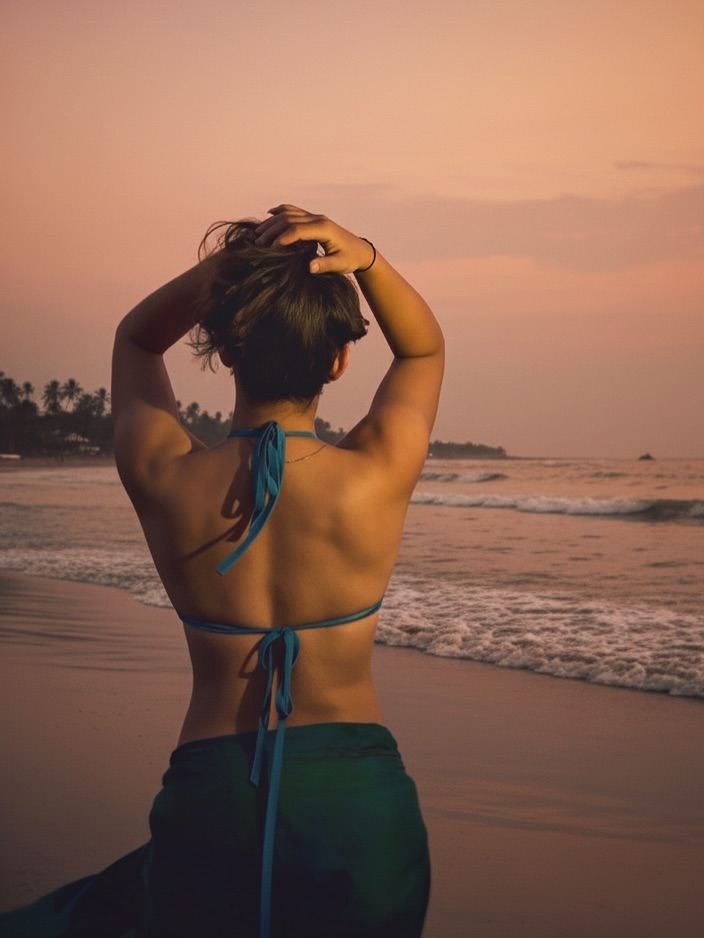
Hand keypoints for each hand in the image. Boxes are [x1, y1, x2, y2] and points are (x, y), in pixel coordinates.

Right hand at [253, 204, 373, 274]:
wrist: (360, 251)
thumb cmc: (350, 259)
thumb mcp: (339, 265)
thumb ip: (324, 265)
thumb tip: (309, 266)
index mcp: (324, 229)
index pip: (298, 230)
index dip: (283, 238)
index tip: (270, 249)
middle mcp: (318, 219)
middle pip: (290, 219)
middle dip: (272, 229)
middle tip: (258, 242)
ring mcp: (316, 217)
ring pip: (290, 213)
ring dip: (273, 221)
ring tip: (258, 232)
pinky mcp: (314, 218)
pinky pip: (295, 210)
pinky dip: (281, 210)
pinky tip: (270, 213)